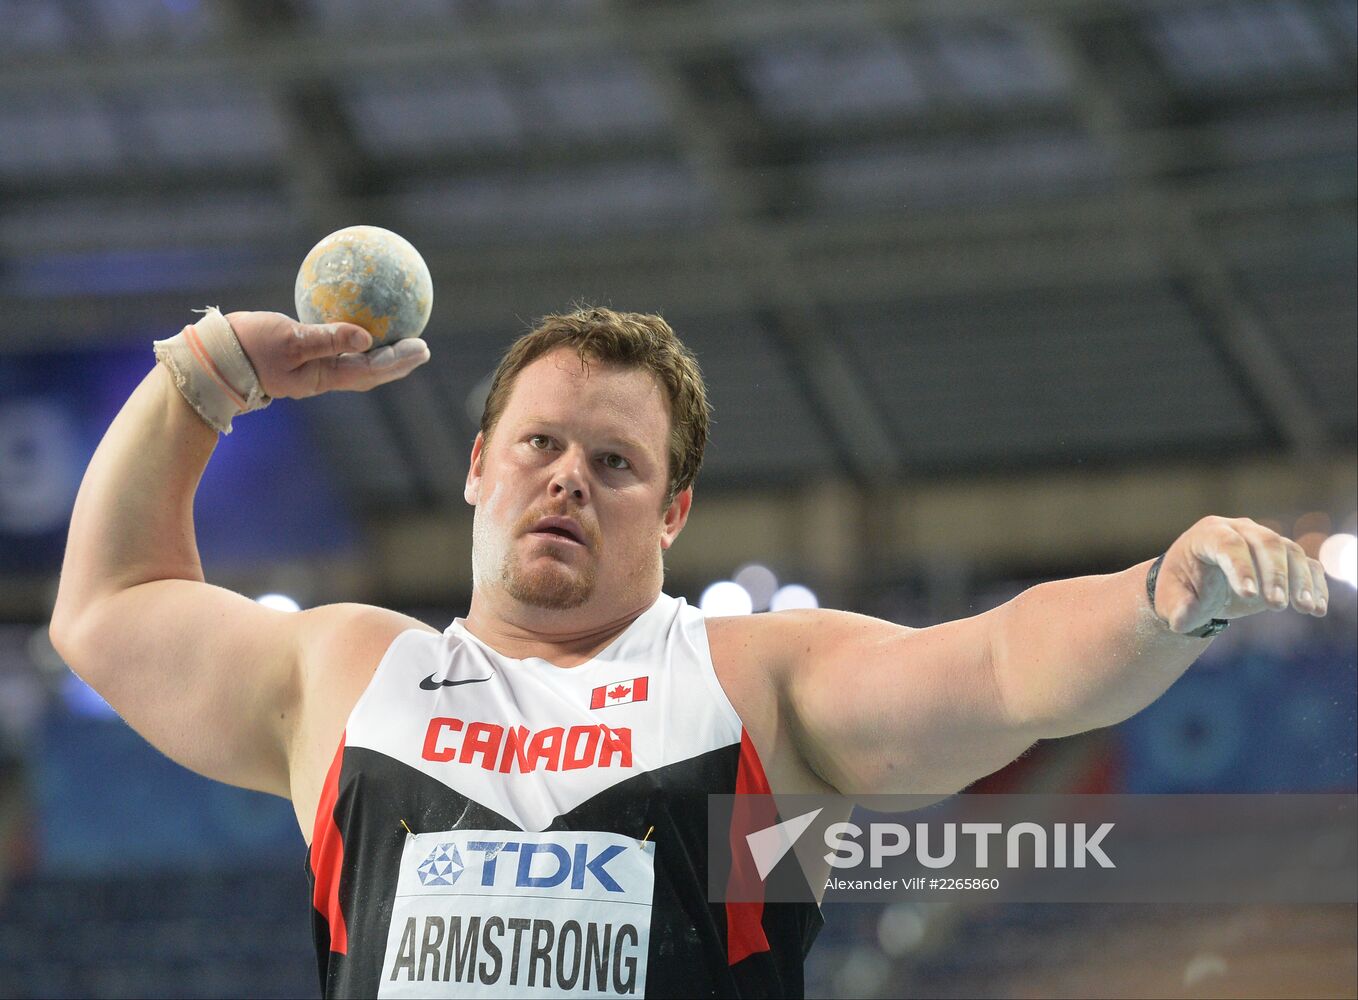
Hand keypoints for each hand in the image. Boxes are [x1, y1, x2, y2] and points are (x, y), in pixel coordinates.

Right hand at [225, 310, 430, 398]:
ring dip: (378, 351)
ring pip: (354, 360)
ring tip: (399, 333)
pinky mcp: (298, 355)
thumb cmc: (248, 347)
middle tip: (422, 346)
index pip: (370, 370)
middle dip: (397, 360)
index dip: (398, 360)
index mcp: (323, 377)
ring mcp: (310, 368)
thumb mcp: (289, 340)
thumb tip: (367, 336)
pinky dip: (349, 334)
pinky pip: (333, 344)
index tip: (421, 348)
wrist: (211, 360)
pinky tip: (354, 315)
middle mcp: (322, 376)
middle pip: (369, 370)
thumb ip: (328, 338)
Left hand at [1153, 515, 1329, 633]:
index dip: (1241, 567)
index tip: (1249, 595)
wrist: (1195, 588)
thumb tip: (1187, 615)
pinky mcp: (1283, 557)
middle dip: (1274, 574)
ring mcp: (1263, 540)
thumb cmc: (1180, 591)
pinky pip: (1306, 564)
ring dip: (1301, 579)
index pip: (1228, 544)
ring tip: (1305, 609)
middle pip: (1265, 542)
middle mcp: (1239, 530)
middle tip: (1276, 606)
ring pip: (1290, 550)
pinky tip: (1318, 609)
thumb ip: (1179, 610)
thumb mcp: (1172, 603)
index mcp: (1207, 535)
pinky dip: (1315, 584)